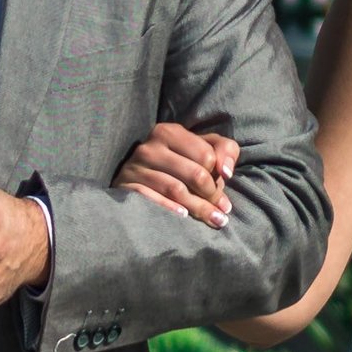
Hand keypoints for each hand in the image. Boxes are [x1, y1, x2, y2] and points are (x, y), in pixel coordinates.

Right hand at [114, 122, 237, 226]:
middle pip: (194, 174)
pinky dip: (170, 209)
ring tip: (214, 219)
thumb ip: (224, 150)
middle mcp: (150, 147)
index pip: (206, 155)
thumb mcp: (202, 147)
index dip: (219, 176)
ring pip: (176, 190)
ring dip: (199, 208)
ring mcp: (135, 167)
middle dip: (212, 195)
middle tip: (222, 211)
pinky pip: (152, 199)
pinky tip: (184, 217)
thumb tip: (226, 172)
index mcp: (169, 132)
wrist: (136, 175)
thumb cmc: (179, 161)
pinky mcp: (125, 186)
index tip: (223, 190)